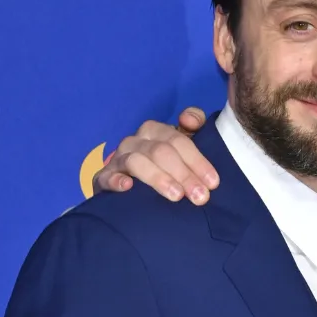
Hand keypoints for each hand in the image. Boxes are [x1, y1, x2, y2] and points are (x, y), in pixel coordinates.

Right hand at [92, 107, 216, 204]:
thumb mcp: (183, 145)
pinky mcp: (104, 178)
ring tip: (177, 196)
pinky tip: (128, 187)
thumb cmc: (166, 164)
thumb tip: (189, 119)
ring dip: (159, 179)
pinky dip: (116, 181)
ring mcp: (118, 158)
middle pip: (161, 152)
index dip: (198, 161)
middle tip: (200, 197)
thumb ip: (194, 126)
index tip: (213, 183)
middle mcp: (136, 140)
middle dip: (184, 174)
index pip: (179, 140)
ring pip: (137, 162)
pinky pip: (106, 177)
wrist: (132, 187)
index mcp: (156, 130)